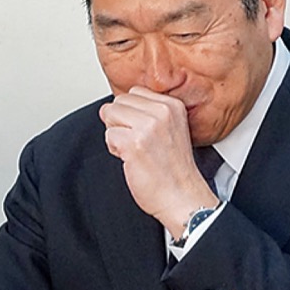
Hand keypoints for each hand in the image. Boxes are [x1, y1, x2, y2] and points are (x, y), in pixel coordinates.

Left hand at [99, 89, 218, 234]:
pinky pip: (108, 135)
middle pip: (119, 101)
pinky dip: (114, 149)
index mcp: (173, 105)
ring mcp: (147, 126)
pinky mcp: (133, 143)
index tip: (144, 132)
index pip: (134, 92)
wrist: (181, 197)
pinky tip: (131, 159)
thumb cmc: (173, 169)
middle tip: (138, 143)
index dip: (131, 113)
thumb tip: (116, 105)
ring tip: (135, 150)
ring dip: (116, 135)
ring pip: (110, 115)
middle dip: (121, 122)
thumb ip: (149, 112)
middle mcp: (162, 112)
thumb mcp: (171, 128)